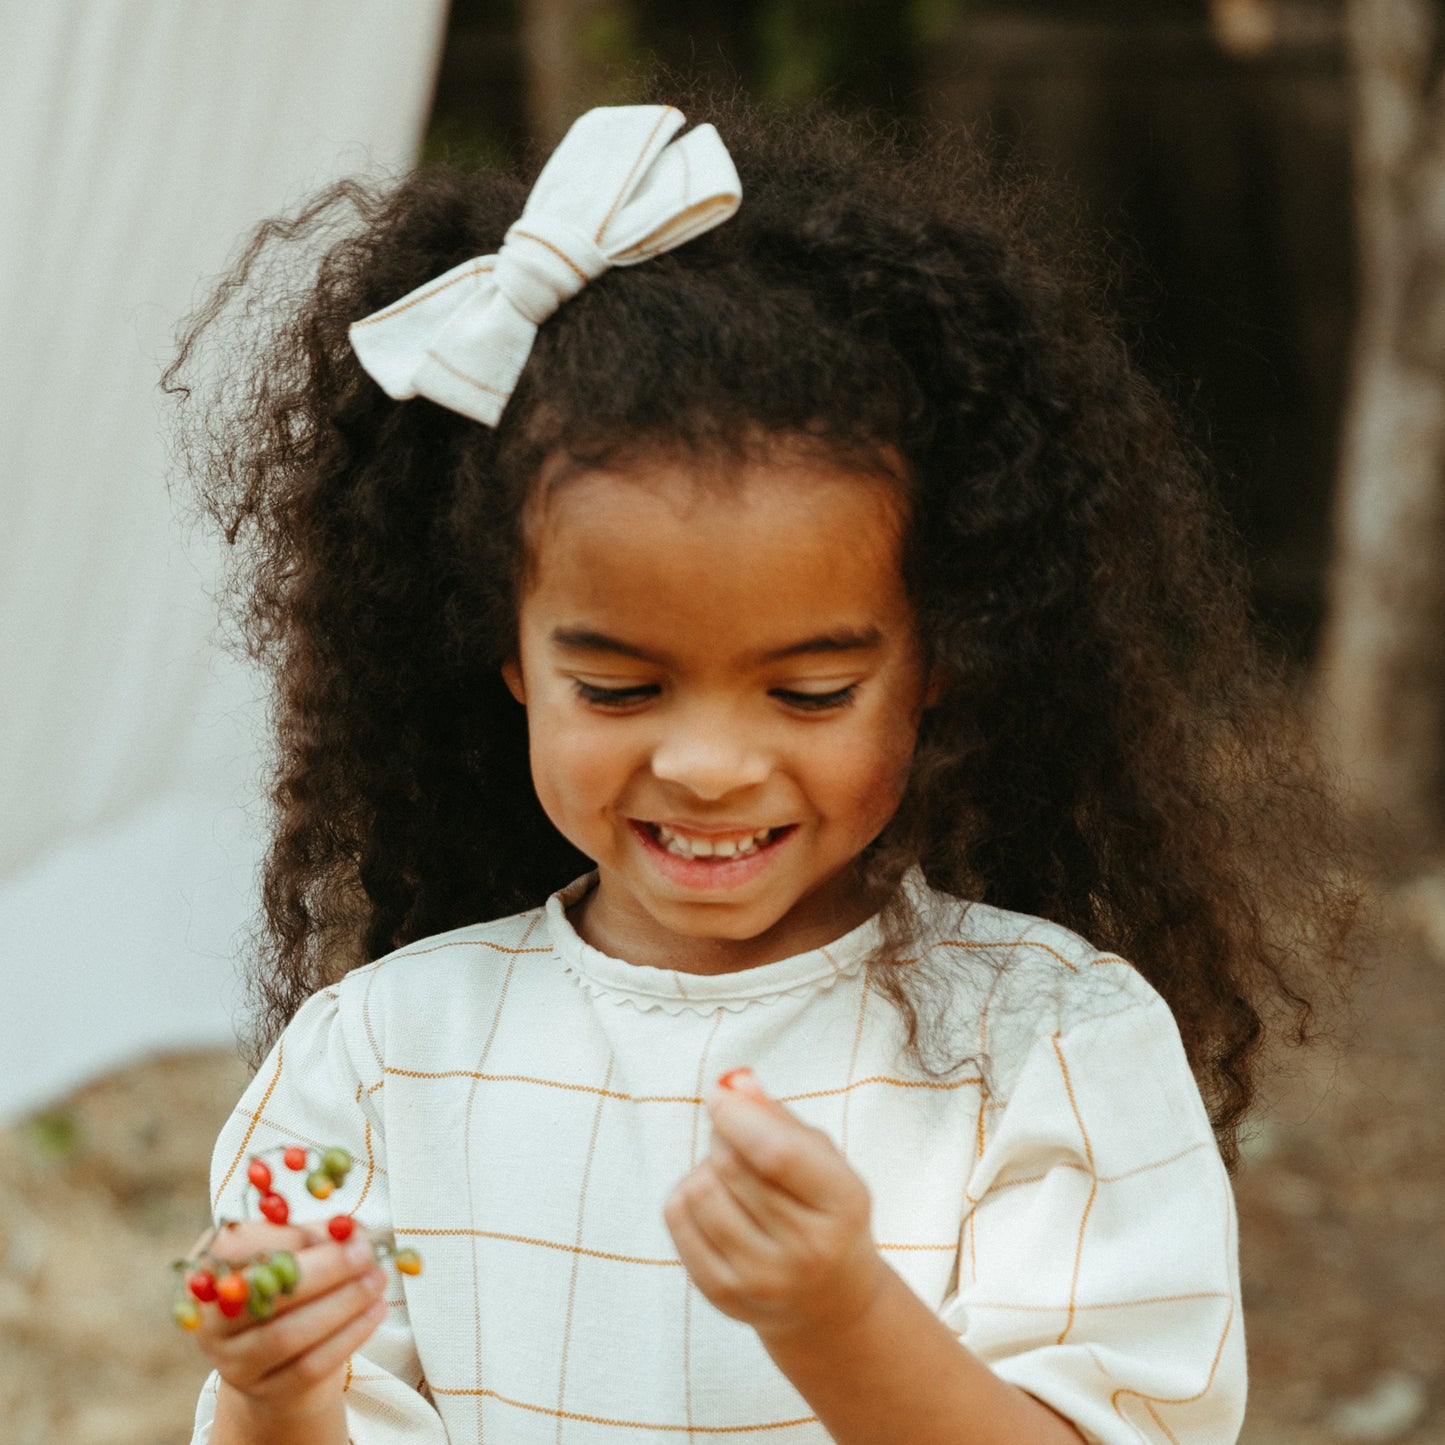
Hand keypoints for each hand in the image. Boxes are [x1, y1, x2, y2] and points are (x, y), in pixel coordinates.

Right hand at [190, 1219, 388, 1423]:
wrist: (281, 1351)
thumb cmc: (289, 1283)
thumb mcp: (295, 1250)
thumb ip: (317, 1235)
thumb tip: (349, 1231)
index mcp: (209, 1271)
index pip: (240, 1250)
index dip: (293, 1238)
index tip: (342, 1229)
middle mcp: (211, 1320)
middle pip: (267, 1295)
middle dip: (325, 1271)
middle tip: (366, 1254)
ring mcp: (232, 1361)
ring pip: (287, 1335)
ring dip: (342, 1304)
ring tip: (377, 1280)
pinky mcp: (263, 1391)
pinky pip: (308, 1367)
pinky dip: (348, 1336)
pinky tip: (375, 1311)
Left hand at [663, 1069, 886, 1344]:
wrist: (830, 1300)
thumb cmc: (823, 1210)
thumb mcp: (823, 1159)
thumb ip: (779, 1116)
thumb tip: (734, 1083)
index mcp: (843, 1205)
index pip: (777, 1154)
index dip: (739, 1116)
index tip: (719, 1095)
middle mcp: (806, 1250)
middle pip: (731, 1167)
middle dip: (724, 1136)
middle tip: (736, 1138)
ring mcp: (762, 1279)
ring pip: (699, 1190)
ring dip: (705, 1168)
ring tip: (729, 1177)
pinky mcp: (722, 1293)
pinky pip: (677, 1217)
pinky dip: (686, 1195)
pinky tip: (713, 1203)